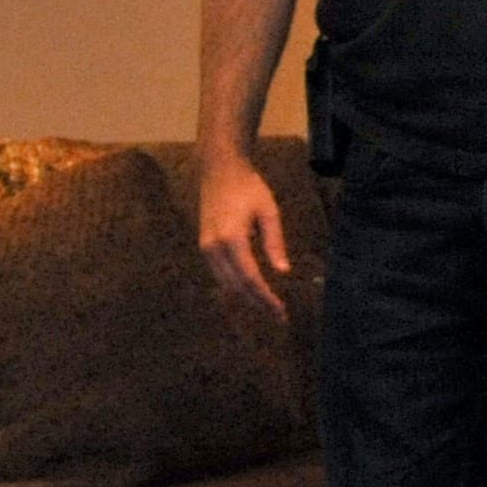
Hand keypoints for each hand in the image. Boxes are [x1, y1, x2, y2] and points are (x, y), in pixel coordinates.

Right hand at [196, 157, 289, 318]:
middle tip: (278, 316)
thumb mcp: (269, 213)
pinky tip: (250, 290)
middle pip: (236, 286)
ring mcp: (205, 247)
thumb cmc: (249, 188)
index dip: (266, 298)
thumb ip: (274, 243)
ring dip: (246, 296)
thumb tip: (282, 271)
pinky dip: (235, 285)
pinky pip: (219, 273)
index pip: (250, 279)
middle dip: (257, 302)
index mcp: (232, 240)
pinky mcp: (204, 245)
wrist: (220, 170)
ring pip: (225, 283)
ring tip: (268, 306)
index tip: (281, 312)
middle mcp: (214, 247)